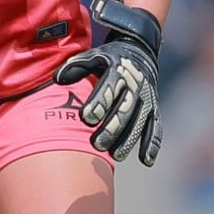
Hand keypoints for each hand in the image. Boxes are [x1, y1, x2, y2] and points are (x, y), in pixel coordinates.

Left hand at [55, 0, 163, 165]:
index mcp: (118, 72)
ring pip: (140, 122)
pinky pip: (155, 128)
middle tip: (96, 144)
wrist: (140, 53)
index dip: (98, 103)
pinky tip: (146, 160)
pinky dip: (152, 144)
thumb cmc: (109, 60)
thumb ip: (76, 67)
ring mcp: (147, 99)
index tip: (85, 118)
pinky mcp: (154, 110)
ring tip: (115, 155)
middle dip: (112, 127)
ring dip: (129, 139)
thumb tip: (57, 79)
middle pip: (125, 109)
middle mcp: (136, 86)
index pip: (109, 88)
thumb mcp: (94, 56)